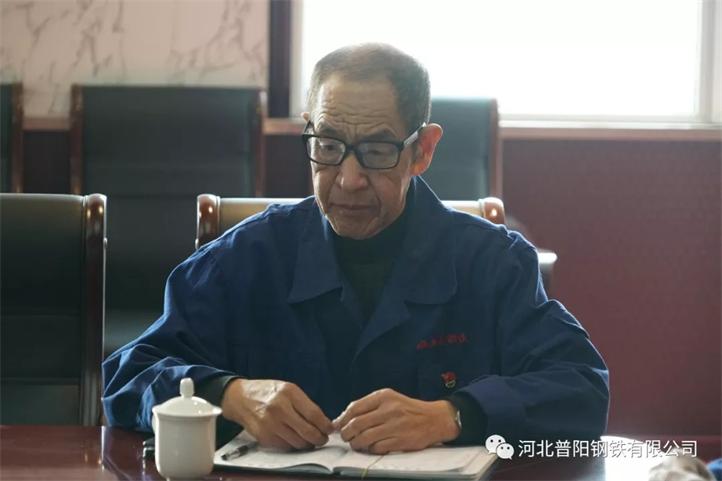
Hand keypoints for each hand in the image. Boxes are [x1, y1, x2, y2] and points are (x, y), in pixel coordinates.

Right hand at [221, 379, 333, 449]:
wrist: (241, 398)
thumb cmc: (268, 392)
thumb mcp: (288, 389)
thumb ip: (305, 404)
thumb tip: (322, 422)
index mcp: (289, 393)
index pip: (314, 414)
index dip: (325, 425)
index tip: (330, 429)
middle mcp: (279, 408)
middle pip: (307, 431)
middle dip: (319, 438)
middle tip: (323, 439)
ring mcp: (270, 424)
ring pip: (298, 442)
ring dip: (308, 444)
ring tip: (310, 440)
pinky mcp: (264, 436)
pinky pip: (285, 446)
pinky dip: (293, 445)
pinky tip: (295, 438)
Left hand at [333, 388, 459, 453]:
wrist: (434, 419)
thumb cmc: (407, 409)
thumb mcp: (389, 399)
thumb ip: (368, 406)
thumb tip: (343, 418)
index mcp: (384, 396)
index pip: (355, 408)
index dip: (342, 419)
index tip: (338, 425)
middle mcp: (389, 410)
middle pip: (356, 424)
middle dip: (346, 433)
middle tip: (345, 437)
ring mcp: (395, 426)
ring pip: (364, 438)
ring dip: (356, 443)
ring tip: (356, 444)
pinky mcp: (400, 440)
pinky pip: (377, 447)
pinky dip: (370, 449)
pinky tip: (371, 447)